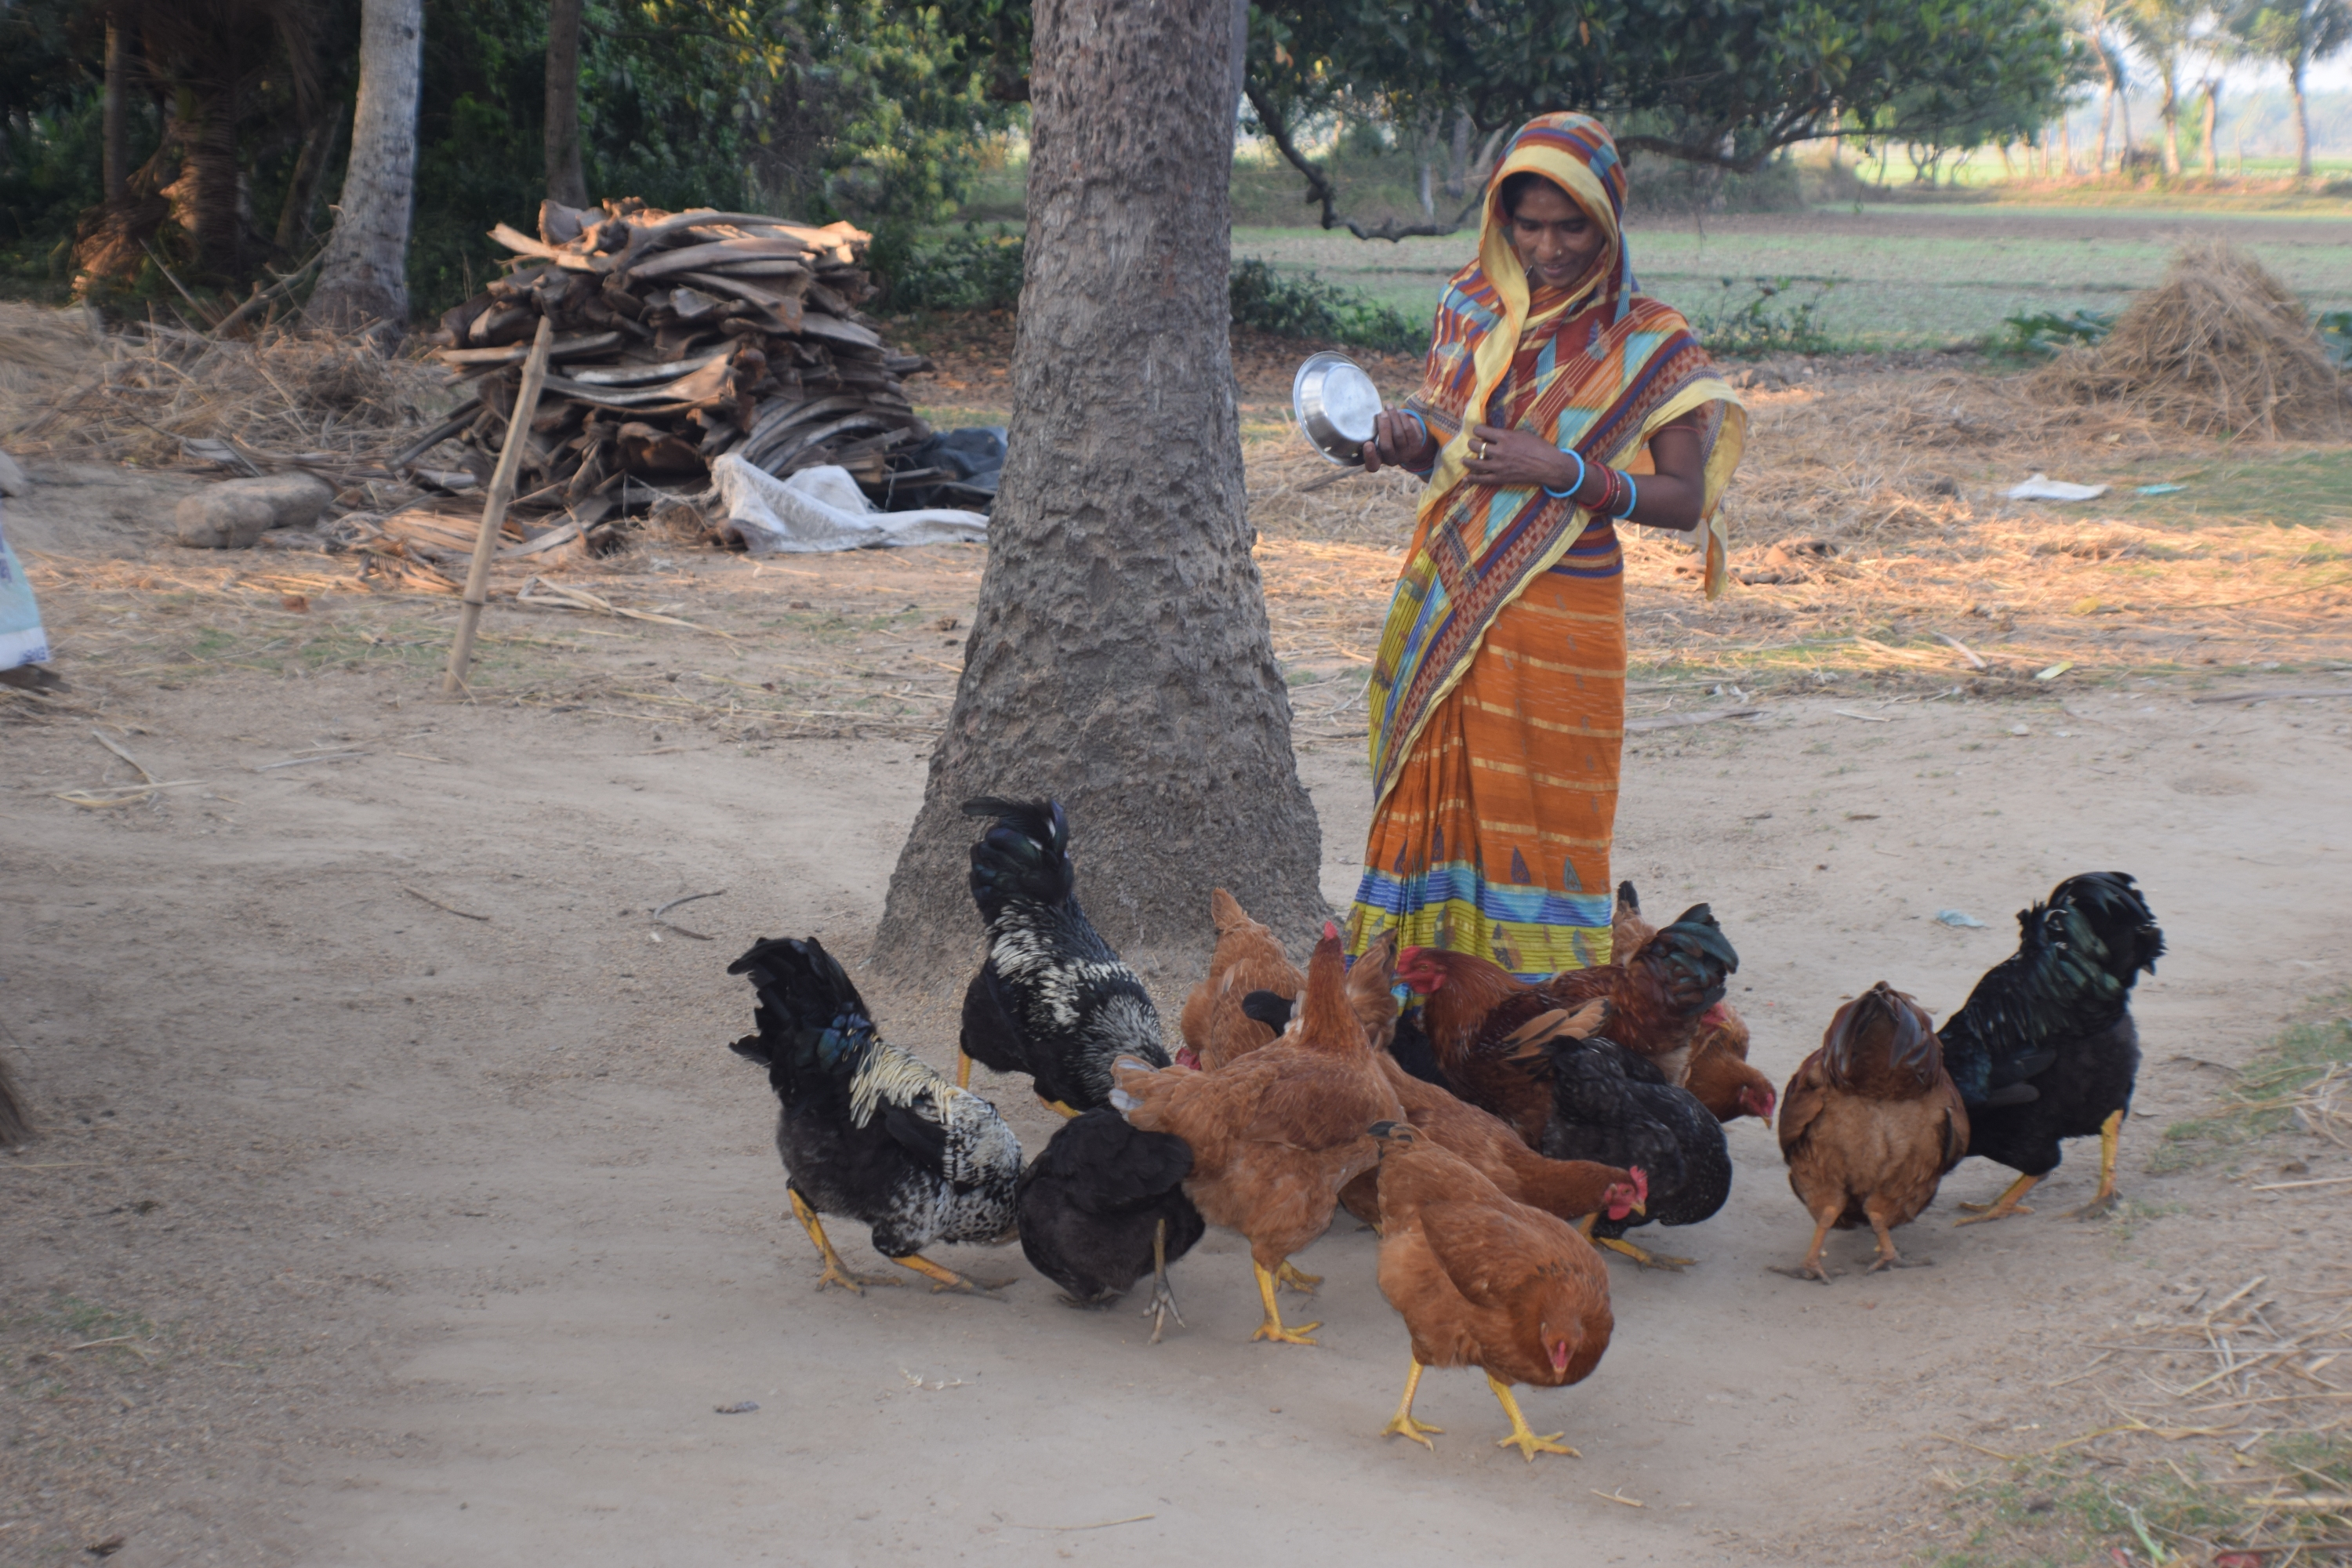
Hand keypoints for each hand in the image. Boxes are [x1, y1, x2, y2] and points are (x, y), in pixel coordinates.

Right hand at [1360, 410, 1436, 473]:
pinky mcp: (1416, 447)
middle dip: (1384, 427)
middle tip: (1381, 413)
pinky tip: (1399, 412)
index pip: (1372, 465)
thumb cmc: (1385, 436)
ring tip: (1389, 407)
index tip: (1367, 444)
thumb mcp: (1376, 438)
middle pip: (1386, 446)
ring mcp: (1405, 455)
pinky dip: (1403, 419)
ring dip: (1394, 418)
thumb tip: (1368, 416)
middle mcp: (1392, 461)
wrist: (1407, 442)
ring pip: (1399, 435)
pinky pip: (1409, 430)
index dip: (1369, 456)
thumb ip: (1371, 432)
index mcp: (1379, 460)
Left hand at [1464, 424, 1578, 492]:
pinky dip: (1472, 479)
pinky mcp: (1500, 478)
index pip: (1482, 431)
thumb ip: (1507, 435)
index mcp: (1505, 437)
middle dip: (1472, 443)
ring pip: (1475, 463)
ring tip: (1463, 459)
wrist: (1549, 466)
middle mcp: (1499, 451)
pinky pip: (1482, 479)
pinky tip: (1466, 479)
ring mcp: (1498, 466)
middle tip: (1472, 444)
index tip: (1478, 431)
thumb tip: (1496, 435)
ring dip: (1467, 460)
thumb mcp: (1523, 434)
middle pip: (1476, 446)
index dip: (1477, 430)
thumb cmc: (1539, 447)